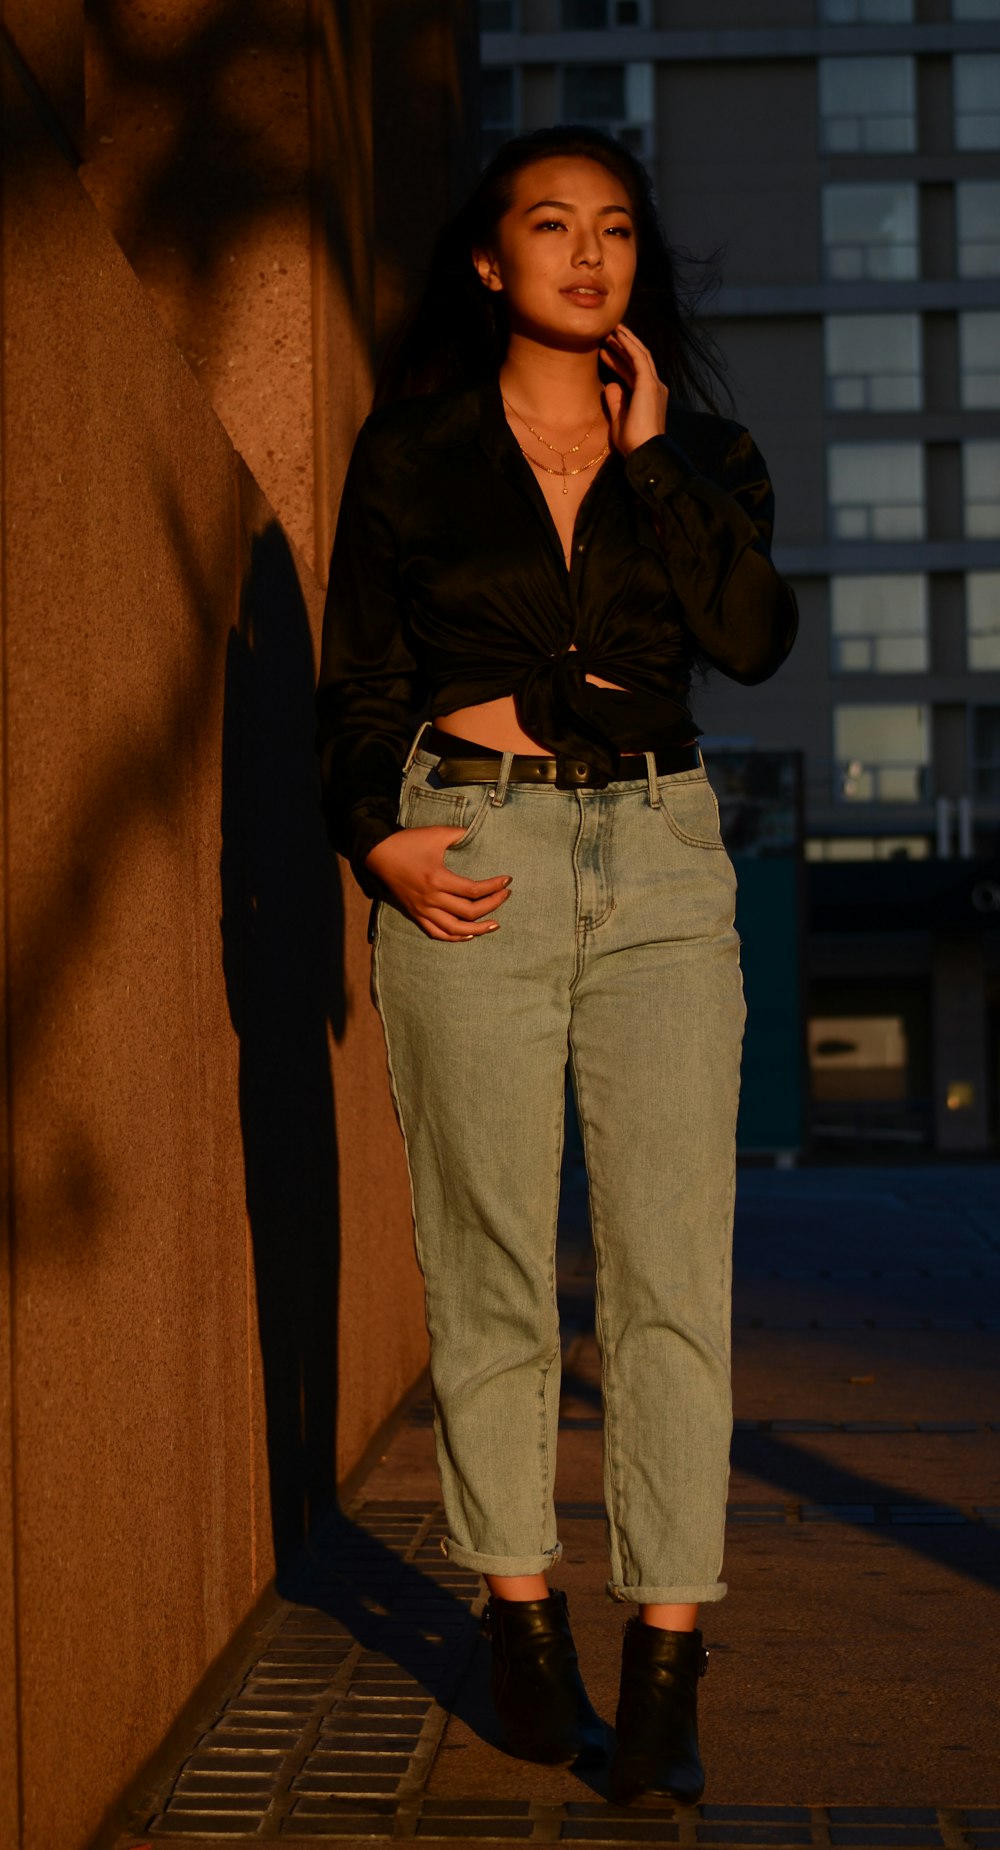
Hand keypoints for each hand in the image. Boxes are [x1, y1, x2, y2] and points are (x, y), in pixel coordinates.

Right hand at [365, 826, 511, 941]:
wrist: (378, 854)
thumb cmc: (408, 842)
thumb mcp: (436, 834)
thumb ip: (460, 834)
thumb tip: (481, 833)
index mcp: (437, 878)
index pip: (473, 890)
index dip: (494, 887)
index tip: (507, 881)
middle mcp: (431, 898)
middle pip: (469, 912)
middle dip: (492, 905)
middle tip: (505, 896)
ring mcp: (422, 909)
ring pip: (454, 929)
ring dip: (478, 929)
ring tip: (495, 924)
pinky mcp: (416, 914)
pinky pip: (436, 932)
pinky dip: (454, 937)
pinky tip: (469, 934)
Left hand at [600, 323, 668, 457]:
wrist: (644, 451)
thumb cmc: (632, 442)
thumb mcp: (619, 419)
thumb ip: (616, 402)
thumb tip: (610, 385)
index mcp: (648, 397)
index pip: (633, 373)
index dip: (619, 360)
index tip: (605, 351)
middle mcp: (655, 388)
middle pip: (638, 360)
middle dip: (623, 346)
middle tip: (608, 334)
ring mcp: (654, 385)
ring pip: (640, 355)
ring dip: (626, 341)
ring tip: (612, 328)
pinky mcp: (650, 384)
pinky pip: (639, 359)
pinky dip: (629, 345)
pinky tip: (619, 335)